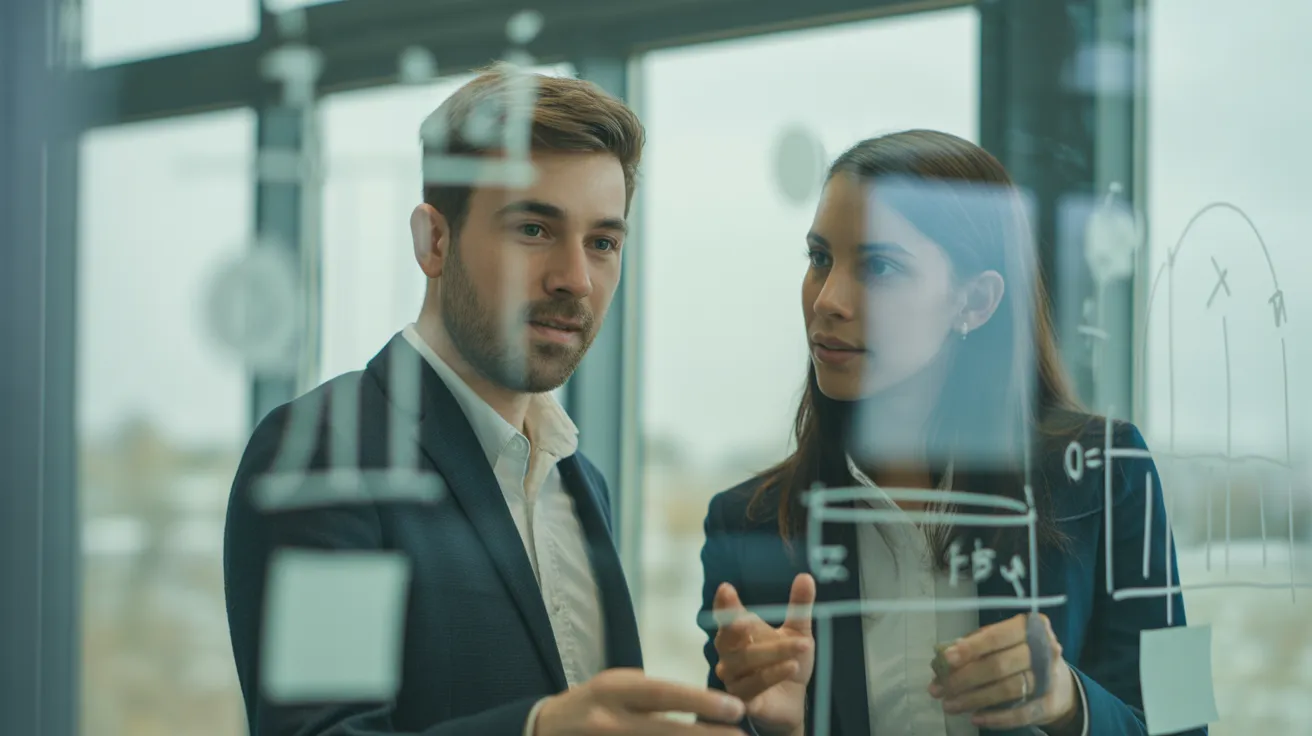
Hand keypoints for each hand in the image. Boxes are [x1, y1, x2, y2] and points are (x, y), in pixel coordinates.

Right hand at [534, 668, 746, 735]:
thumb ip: (651, 694)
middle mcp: (611, 721)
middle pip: (666, 731)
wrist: (547, 729)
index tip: (736, 707)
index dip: (701, 701)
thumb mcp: (617, 684)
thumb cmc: (593, 701)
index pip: (663, 694)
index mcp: (614, 690)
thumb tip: (698, 705)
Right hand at [712, 574, 815, 735]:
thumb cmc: (787, 661)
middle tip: (747, 620)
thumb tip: (806, 576)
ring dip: (774, 653)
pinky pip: (753, 686)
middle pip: (727, 639)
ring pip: (745, 661)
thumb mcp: (798, 632)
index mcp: (738, 633)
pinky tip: (791, 666)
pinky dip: (773, 674)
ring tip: (802, 646)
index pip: (725, 616)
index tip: (726, 589)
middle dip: (736, 628)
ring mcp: (733, 678)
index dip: (724, 604)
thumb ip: (799, 606)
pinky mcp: (743, 700)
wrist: (794, 700)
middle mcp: (729, 655)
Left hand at [928, 612, 1080, 732]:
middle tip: (939, 689)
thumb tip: (943, 659)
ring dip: (974, 699)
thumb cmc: (1021, 654)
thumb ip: (976, 646)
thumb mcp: (1003, 642)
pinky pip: (1020, 713)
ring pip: (1007, 690)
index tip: (946, 659)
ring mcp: (1050, 678)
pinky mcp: (1049, 703)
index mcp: (1030, 626)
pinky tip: (975, 718)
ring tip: (950, 705)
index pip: (997, 636)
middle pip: (999, 665)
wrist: (1059, 682)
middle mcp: (1045, 650)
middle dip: (964, 678)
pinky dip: (996, 718)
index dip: (971, 648)